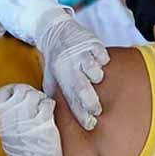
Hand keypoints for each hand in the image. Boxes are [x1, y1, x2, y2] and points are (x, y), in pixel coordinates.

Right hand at [0, 84, 63, 155]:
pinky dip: (50, 107)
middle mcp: (13, 117)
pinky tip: (49, 117)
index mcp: (2, 119)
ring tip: (42, 112)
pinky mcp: (44, 122)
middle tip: (35, 103)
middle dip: (30, 94)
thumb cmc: (23, 155)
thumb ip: (10, 116)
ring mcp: (28, 119)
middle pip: (21, 90)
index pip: (3, 92)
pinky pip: (48, 103)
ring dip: (41, 100)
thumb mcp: (8, 134)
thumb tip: (16, 99)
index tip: (20, 94)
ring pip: (36, 95)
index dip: (13, 90)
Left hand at [35, 9, 109, 130]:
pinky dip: (104, 61)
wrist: (55, 31)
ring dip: (98, 78)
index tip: (90, 124)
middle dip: (91, 103)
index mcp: (60, 76)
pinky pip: (103, 55)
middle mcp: (70, 65)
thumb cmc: (55, 61)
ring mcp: (81, 54)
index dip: (81, 114)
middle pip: (82, 88)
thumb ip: (55, 96)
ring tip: (96, 79)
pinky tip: (101, 62)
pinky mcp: (92, 42)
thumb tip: (58, 118)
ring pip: (95, 71)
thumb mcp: (50, 78)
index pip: (70, 99)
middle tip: (98, 111)